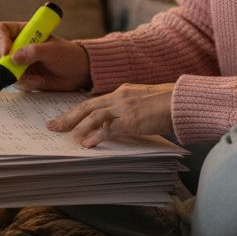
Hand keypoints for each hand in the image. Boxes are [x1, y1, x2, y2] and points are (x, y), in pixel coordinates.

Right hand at [0, 21, 90, 91]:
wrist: (77, 73)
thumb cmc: (67, 55)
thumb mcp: (53, 50)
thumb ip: (34, 52)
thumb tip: (14, 57)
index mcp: (23, 31)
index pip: (1, 30)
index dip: (0, 39)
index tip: (7, 51)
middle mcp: (17, 46)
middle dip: (5, 64)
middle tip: (18, 71)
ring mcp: (18, 63)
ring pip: (4, 71)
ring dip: (17, 77)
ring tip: (36, 78)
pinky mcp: (22, 77)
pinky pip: (15, 82)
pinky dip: (25, 84)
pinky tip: (39, 81)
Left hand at [48, 83, 173, 147]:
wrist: (183, 101)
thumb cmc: (169, 104)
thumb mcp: (144, 101)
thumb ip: (129, 109)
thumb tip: (118, 124)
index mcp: (123, 91)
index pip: (94, 101)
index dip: (78, 110)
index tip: (66, 118)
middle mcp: (120, 96)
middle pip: (87, 106)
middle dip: (68, 116)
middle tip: (53, 126)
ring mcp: (125, 108)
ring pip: (93, 115)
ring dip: (76, 126)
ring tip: (63, 134)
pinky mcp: (132, 121)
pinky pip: (109, 129)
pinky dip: (95, 136)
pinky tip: (86, 144)